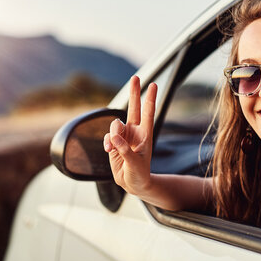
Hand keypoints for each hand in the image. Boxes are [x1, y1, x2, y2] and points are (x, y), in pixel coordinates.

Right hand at [103, 75, 157, 195]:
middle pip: (134, 108)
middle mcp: (135, 132)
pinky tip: (109, 151)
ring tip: (113, 147)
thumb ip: (125, 150)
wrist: (133, 184)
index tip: (153, 84)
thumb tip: (114, 137)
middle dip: (134, 92)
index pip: (148, 113)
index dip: (150, 98)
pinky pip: (108, 136)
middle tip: (136, 77)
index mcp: (145, 134)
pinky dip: (107, 142)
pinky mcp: (114, 142)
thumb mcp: (134, 164)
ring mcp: (124, 136)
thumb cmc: (139, 174)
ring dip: (113, 133)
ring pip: (116, 124)